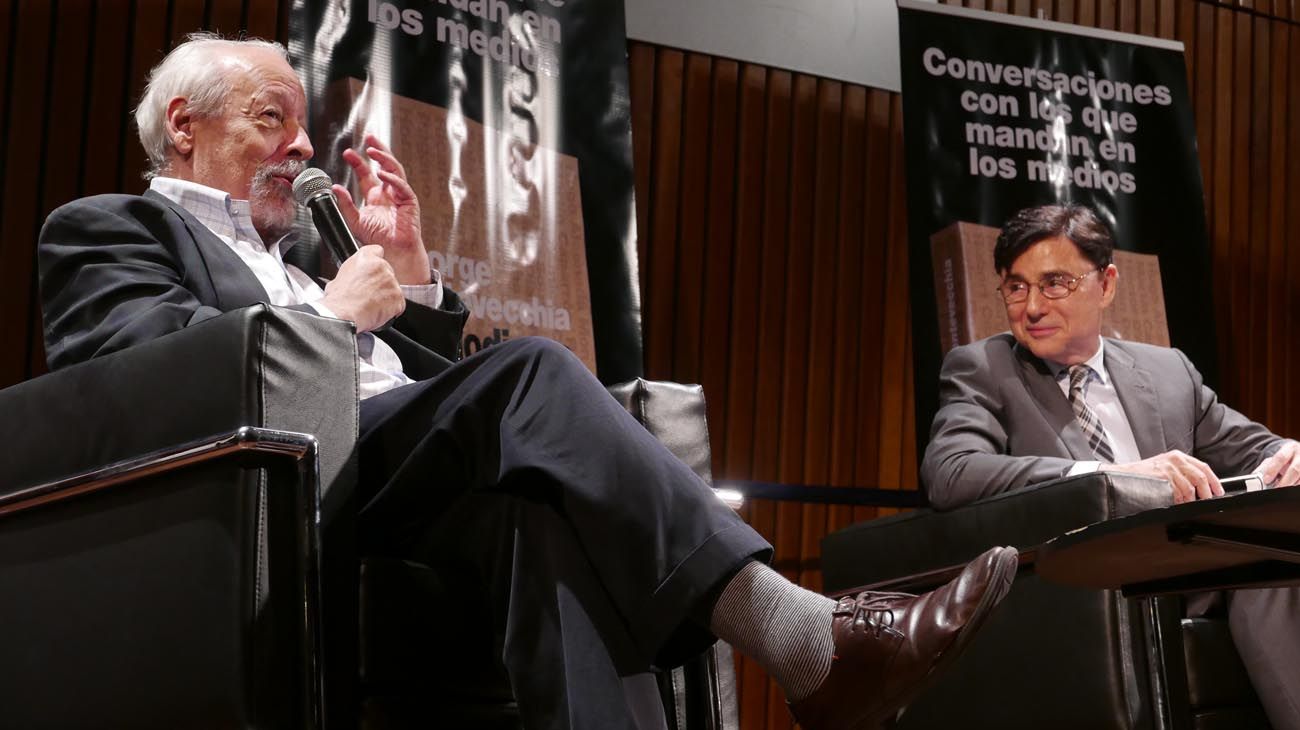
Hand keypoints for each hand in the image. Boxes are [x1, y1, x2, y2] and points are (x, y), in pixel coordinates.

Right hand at [320, 245, 405, 332]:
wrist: (342, 314)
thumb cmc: (338, 299)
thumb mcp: (338, 277)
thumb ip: (352, 272)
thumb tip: (351, 278)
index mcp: (365, 257)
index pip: (377, 251)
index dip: (375, 264)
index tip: (373, 272)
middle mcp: (381, 265)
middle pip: (388, 272)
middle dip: (382, 283)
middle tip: (370, 294)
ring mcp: (391, 281)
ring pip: (393, 289)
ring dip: (386, 298)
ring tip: (371, 306)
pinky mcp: (398, 296)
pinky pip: (398, 304)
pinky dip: (391, 310)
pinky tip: (378, 313)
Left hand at [333, 133, 430, 284]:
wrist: (391, 252)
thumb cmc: (377, 239)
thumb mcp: (354, 220)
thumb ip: (345, 204)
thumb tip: (334, 188)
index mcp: (375, 196)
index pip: (367, 173)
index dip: (358, 162)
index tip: (348, 153)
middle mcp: (388, 192)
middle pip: (385, 165)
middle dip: (378, 150)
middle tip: (369, 137)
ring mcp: (400, 195)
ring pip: (395, 170)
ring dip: (385, 158)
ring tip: (374, 150)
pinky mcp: (409, 202)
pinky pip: (402, 186)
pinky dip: (393, 179)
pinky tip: (383, 174)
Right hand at [1100, 450, 1221, 503]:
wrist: (1124, 475)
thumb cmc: (1144, 474)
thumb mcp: (1165, 467)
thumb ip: (1182, 472)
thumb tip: (1200, 487)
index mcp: (1177, 456)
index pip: (1203, 467)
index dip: (1214, 481)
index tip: (1218, 491)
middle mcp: (1175, 460)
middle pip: (1200, 477)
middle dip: (1206, 493)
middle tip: (1206, 501)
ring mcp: (1168, 468)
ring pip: (1190, 488)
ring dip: (1189, 500)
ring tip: (1184, 503)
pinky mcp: (1162, 477)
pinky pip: (1178, 493)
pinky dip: (1179, 501)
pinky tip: (1175, 502)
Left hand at [1254, 440, 1299, 487]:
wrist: (1298, 453)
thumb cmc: (1285, 457)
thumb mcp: (1276, 458)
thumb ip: (1268, 466)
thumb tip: (1258, 477)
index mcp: (1290, 448)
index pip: (1280, 458)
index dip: (1273, 470)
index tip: (1266, 480)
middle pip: (1294, 469)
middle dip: (1284, 481)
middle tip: (1276, 489)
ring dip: (1291, 484)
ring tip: (1281, 488)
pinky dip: (1295, 485)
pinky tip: (1289, 486)